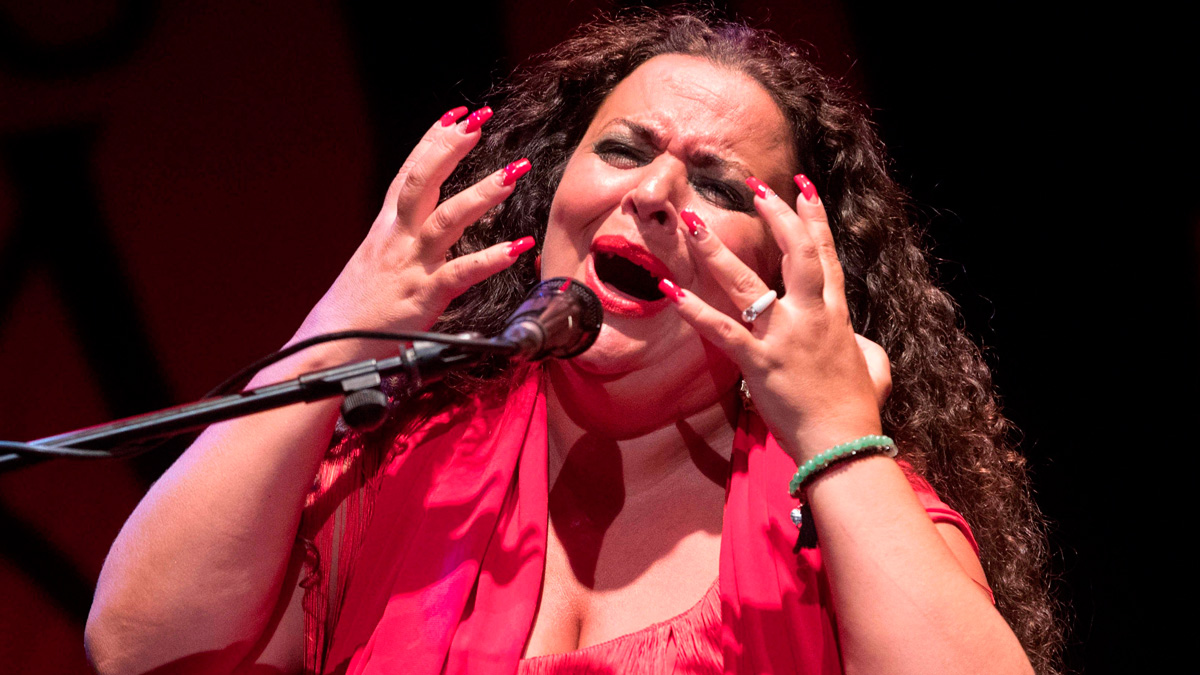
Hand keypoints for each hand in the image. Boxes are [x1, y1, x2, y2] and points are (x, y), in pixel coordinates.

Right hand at [290, 106, 533, 363]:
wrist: (327, 347)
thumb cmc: (353, 311)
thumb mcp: (374, 263)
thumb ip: (399, 241)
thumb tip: (422, 224)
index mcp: (384, 229)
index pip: (408, 174)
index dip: (431, 142)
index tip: (456, 115)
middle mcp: (397, 239)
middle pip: (422, 182)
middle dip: (451, 148)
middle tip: (480, 121)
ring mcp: (410, 266)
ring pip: (447, 219)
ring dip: (482, 193)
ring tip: (513, 174)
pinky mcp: (422, 296)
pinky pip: (461, 273)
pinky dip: (491, 258)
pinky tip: (517, 246)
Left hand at [663, 175, 888, 462]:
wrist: (844, 444)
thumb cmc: (859, 409)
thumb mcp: (874, 367)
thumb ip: (864, 346)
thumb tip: (860, 343)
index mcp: (835, 314)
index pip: (824, 255)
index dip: (813, 219)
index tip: (801, 188)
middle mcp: (810, 316)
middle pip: (794, 253)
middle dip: (775, 215)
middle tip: (753, 185)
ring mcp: (783, 337)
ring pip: (748, 283)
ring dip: (717, 250)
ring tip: (693, 221)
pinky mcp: (759, 363)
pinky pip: (722, 331)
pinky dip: (695, 311)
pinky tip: (671, 291)